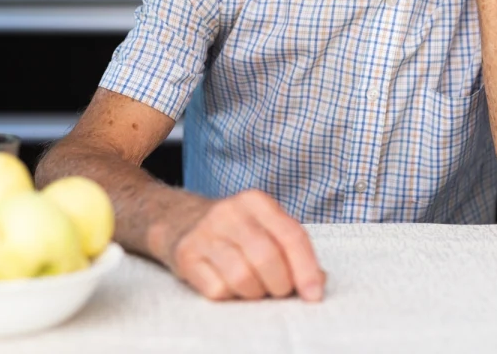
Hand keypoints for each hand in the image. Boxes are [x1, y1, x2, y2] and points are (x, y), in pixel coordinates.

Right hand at [162, 190, 325, 301]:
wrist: (179, 220)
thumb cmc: (235, 231)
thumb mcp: (265, 227)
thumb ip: (293, 250)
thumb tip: (317, 283)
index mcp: (256, 201)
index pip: (290, 235)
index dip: (306, 268)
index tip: (313, 294)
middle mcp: (229, 212)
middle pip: (267, 257)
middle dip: (280, 284)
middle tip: (278, 290)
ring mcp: (204, 233)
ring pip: (242, 277)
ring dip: (254, 293)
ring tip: (254, 288)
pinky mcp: (185, 255)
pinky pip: (217, 289)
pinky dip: (229, 296)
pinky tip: (228, 285)